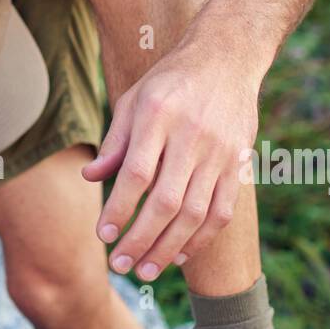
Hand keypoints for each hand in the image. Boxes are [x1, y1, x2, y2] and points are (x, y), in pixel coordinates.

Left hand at [81, 46, 258, 279]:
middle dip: (140, 240)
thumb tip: (90, 177)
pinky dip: (201, 239)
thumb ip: (115, 141)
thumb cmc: (171, 81)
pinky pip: (221, 211)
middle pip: (165, 201)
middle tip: (120, 265)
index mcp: (158, 116)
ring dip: (169, 249)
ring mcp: (219, 152)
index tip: (103, 235)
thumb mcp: (135, 98)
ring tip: (145, 271)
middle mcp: (191, 136)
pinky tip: (180, 256)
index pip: (136, 174)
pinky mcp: (238, 163)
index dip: (119, 209)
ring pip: (195, 214)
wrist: (227, 57)